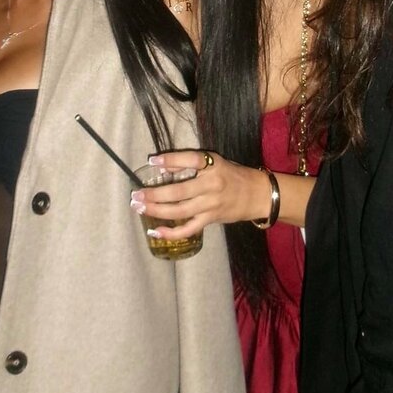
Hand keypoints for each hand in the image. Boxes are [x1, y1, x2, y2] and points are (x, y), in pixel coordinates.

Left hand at [129, 149, 266, 240]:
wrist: (256, 195)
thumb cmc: (232, 175)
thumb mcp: (215, 162)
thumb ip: (191, 163)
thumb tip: (162, 167)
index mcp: (213, 165)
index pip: (191, 160)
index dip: (171, 160)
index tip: (152, 161)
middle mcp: (212, 185)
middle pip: (179, 191)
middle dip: (154, 194)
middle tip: (136, 195)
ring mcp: (211, 204)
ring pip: (180, 211)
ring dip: (157, 210)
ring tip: (139, 208)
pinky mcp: (211, 219)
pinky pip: (189, 229)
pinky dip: (171, 232)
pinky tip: (155, 231)